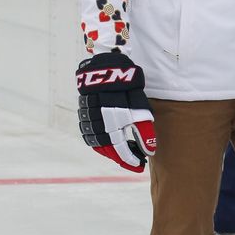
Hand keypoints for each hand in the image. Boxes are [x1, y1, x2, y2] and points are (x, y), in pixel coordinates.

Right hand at [76, 53, 155, 171]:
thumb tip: (150, 152)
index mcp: (112, 128)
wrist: (106, 69)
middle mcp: (98, 128)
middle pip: (110, 152)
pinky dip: (103, 142)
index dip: (132, 161)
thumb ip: (145, 133)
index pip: (122, 153)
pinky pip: (92, 136)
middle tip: (136, 161)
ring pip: (99, 145)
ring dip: (112, 152)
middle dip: (123, 158)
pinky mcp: (84, 115)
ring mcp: (89, 122)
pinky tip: (113, 140)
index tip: (140, 165)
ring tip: (126, 151)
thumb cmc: (127, 90)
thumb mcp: (140, 111)